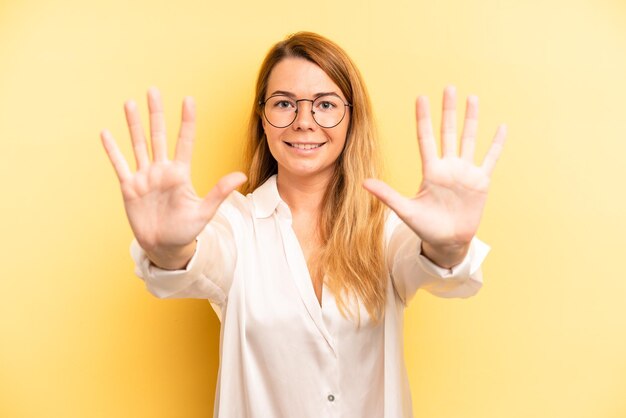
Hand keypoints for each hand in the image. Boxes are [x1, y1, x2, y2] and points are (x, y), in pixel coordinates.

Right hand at [101, 87, 245, 268]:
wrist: (165, 247)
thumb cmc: (187, 230)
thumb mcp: (205, 212)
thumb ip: (219, 192)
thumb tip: (241, 176)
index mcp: (180, 173)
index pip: (184, 141)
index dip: (187, 121)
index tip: (189, 99)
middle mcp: (162, 170)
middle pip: (158, 136)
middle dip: (156, 114)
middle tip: (153, 90)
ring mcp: (145, 177)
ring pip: (138, 145)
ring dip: (133, 125)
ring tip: (130, 103)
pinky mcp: (129, 188)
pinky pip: (119, 165)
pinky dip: (112, 150)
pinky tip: (106, 133)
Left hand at [363, 86, 505, 267]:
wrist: (447, 241)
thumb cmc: (425, 226)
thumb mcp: (405, 210)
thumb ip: (387, 194)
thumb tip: (363, 182)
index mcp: (430, 171)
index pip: (426, 139)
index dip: (424, 119)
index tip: (421, 97)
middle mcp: (448, 167)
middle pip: (449, 132)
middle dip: (449, 111)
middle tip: (449, 87)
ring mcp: (465, 172)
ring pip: (469, 140)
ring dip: (472, 120)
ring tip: (473, 98)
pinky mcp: (481, 182)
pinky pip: (490, 159)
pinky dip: (496, 144)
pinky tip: (502, 127)